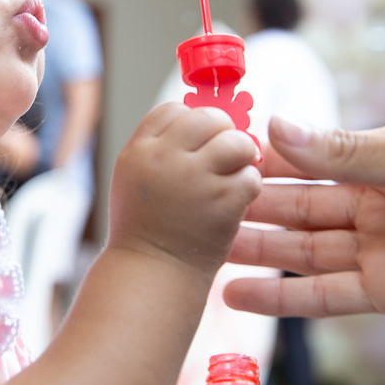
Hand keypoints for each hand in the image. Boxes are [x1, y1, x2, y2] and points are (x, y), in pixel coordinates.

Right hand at [109, 103, 260, 277]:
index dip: (190, 121)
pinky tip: (237, 199)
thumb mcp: (134, 177)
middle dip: (222, 131)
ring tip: (233, 172)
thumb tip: (197, 120)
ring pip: (236, 142)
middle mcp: (164, 158)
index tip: (197, 142)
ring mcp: (194, 179)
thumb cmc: (144, 228)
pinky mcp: (222, 202)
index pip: (171, 111)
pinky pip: (250, 176)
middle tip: (223, 153)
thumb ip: (160, 147)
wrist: (149, 273)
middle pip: (207, 118)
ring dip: (242, 155)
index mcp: (139, 150)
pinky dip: (249, 185)